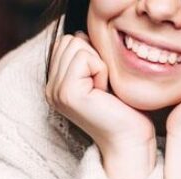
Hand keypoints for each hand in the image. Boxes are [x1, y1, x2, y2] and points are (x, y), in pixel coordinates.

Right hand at [45, 32, 155, 163]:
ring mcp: (55, 91)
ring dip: (98, 64)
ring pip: (76, 45)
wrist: (130, 140)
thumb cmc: (124, 110)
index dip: (91, 55)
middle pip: (69, 40)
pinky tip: (103, 94)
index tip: (101, 85)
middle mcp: (50, 88)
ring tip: (103, 91)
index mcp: (56, 85)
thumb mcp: (101, 76)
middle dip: (94, 57)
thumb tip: (79, 35)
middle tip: (103, 88)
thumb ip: (86, 55)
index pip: (66, 42)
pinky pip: (86, 57)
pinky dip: (101, 71)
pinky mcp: (67, 93)